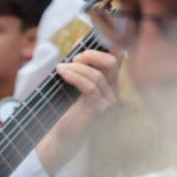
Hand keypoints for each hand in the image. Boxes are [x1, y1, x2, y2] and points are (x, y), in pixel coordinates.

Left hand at [35, 49, 120, 174]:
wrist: (60, 135)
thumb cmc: (65, 107)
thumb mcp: (72, 80)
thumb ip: (78, 62)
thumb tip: (79, 40)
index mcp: (110, 81)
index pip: (116, 56)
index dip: (100, 45)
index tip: (80, 43)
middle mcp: (113, 89)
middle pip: (113, 61)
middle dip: (91, 54)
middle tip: (73, 58)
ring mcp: (108, 100)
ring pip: (99, 74)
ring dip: (77, 67)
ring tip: (61, 68)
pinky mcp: (98, 109)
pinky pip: (90, 87)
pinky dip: (75, 76)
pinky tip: (63, 73)